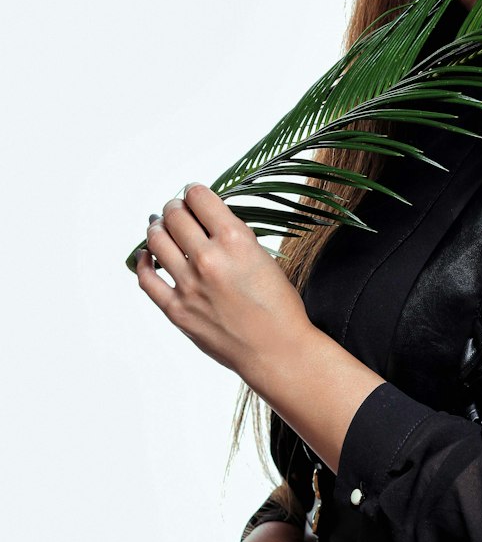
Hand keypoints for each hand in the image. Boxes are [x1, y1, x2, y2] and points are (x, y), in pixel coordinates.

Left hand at [136, 184, 311, 380]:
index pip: (199, 197)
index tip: (194, 193)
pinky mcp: (177, 310)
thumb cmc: (279, 307)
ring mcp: (189, 285)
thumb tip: (205, 223)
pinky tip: (146, 255)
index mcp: (236, 240)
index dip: (194, 191)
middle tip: (177, 209)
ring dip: (157, 228)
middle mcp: (208, 258)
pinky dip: (142, 261)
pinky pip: (146, 278)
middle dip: (175, 207)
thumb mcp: (264, 258)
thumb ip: (233, 239)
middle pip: (174, 215)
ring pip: (156, 240)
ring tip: (161, 226)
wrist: (277, 350)